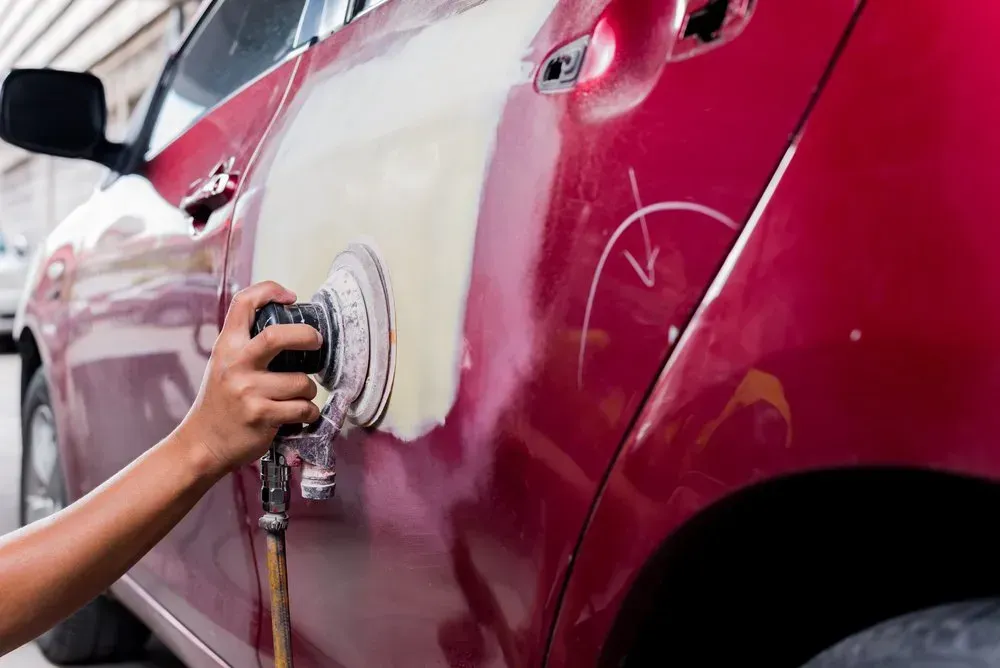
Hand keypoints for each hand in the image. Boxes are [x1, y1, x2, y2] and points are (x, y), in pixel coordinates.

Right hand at [181, 281, 320, 474]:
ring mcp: (247, 391)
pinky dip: (309, 413)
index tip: (291, 297)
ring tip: (299, 397)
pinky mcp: (261, 416)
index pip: (244, 303)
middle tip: (317, 341)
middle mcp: (235, 364)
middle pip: (276, 336)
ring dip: (309, 391)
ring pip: (301, 382)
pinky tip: (299, 416)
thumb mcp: (224, 364)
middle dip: (306, 335)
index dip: (270, 291)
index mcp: (227, 346)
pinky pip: (302, 409)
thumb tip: (290, 326)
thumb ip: (248, 345)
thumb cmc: (222, 401)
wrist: (202, 443)